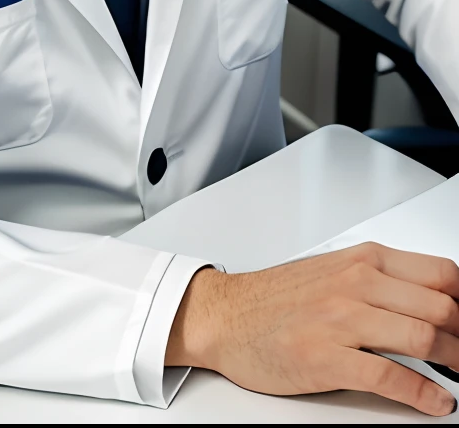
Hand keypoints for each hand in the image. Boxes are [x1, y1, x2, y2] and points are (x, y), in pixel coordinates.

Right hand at [166, 242, 458, 416]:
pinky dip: (423, 394)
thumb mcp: (334, 270)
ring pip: (422, 336)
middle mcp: (356, 284)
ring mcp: (340, 320)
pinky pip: (390, 375)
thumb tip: (432, 300)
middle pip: (440, 306)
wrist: (225, 315)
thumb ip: (380, 280)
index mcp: (362, 260)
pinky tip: (435, 401)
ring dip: (455, 363)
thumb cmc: (276, 297)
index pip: (441, 273)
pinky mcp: (325, 357)